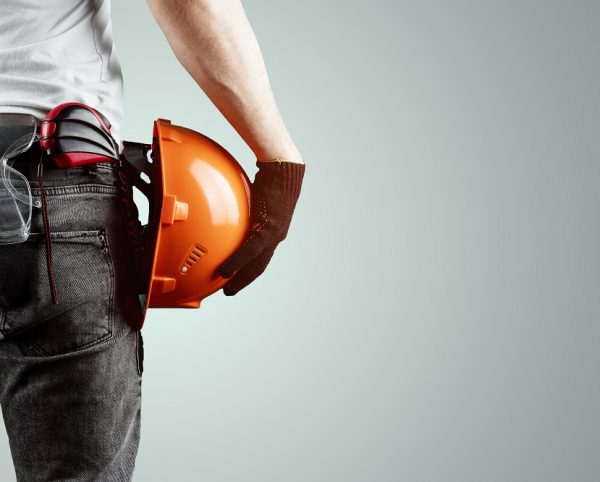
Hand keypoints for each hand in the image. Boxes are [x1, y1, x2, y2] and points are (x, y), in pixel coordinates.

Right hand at [219, 159, 305, 294]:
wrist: (282, 168)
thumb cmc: (269, 178)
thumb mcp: (254, 196)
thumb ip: (243, 207)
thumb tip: (225, 203)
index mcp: (273, 230)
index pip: (261, 256)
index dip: (249, 270)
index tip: (236, 278)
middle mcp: (276, 235)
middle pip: (259, 266)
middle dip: (244, 281)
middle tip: (229, 291)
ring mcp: (274, 233)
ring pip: (256, 263)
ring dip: (241, 278)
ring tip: (227, 288)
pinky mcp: (269, 228)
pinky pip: (250, 250)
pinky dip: (237, 262)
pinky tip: (225, 270)